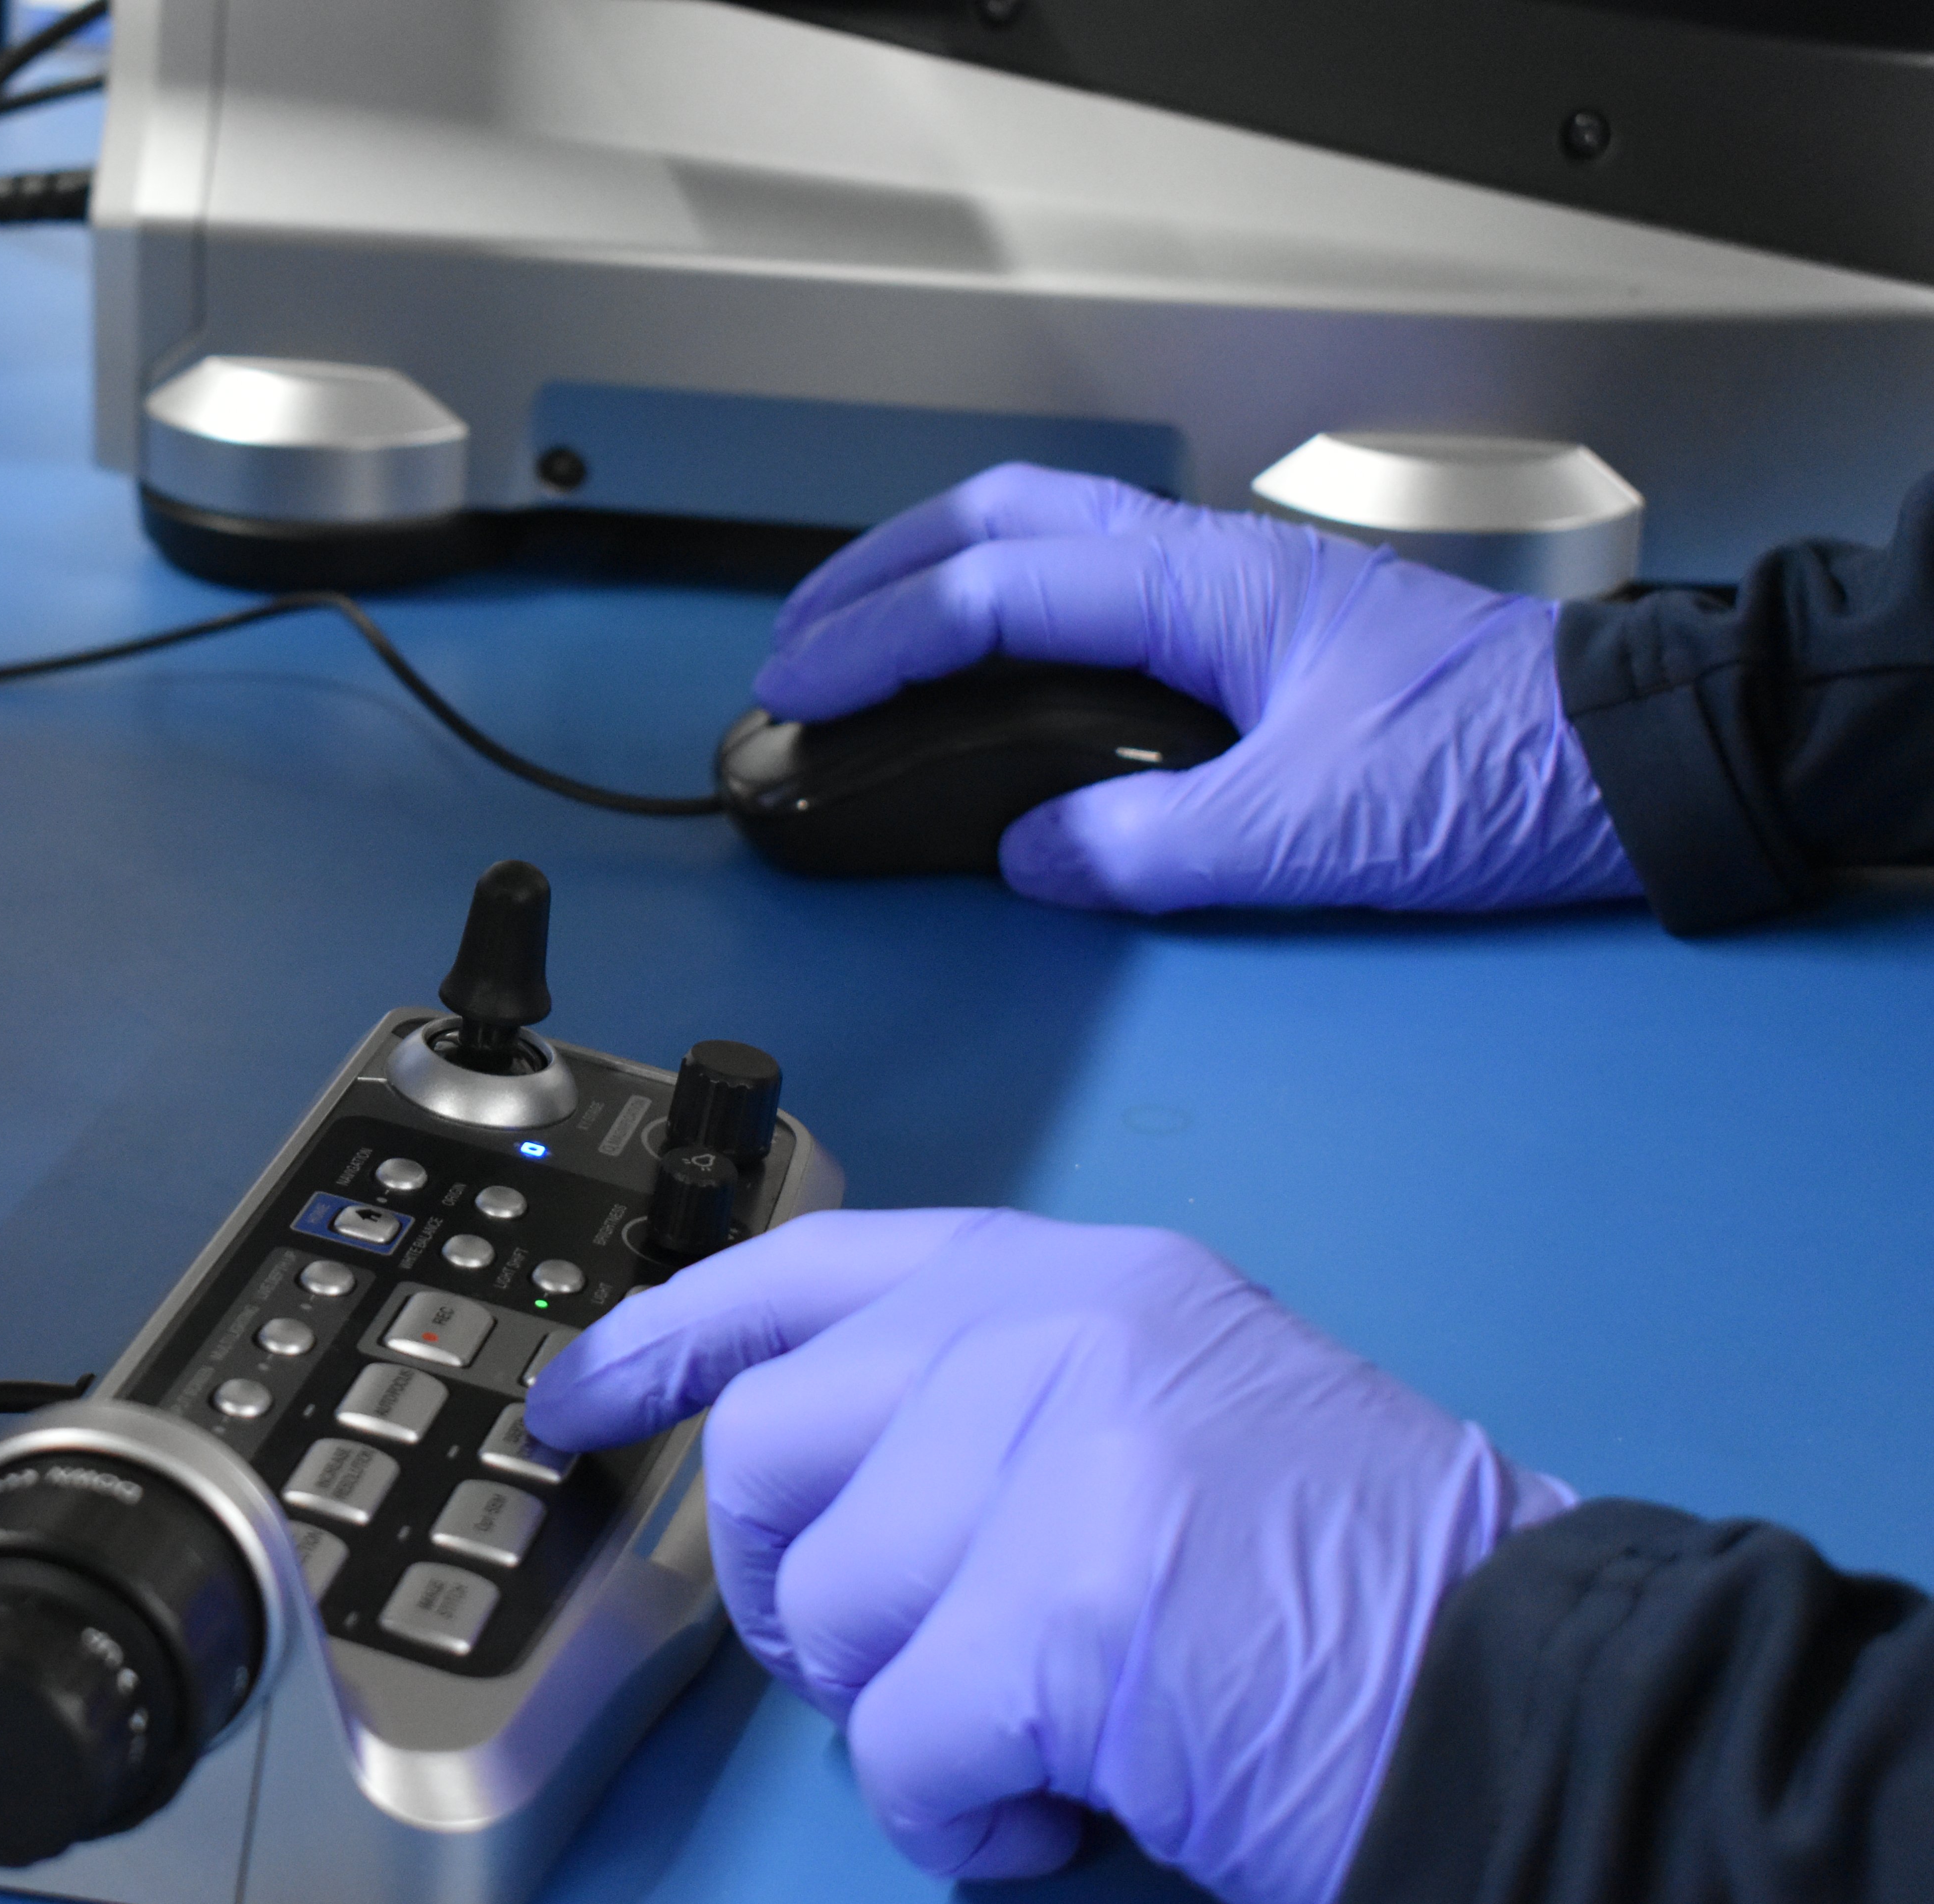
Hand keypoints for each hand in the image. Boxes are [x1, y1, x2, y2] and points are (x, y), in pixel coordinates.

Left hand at [525, 1208, 1572, 1903]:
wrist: (1544, 1698)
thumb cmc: (1347, 1586)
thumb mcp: (1164, 1412)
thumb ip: (988, 1406)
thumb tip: (819, 1490)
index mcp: (1074, 1279)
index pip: (803, 1271)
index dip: (662, 1338)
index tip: (574, 1396)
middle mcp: (1053, 1337)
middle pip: (769, 1456)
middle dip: (791, 1591)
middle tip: (894, 1659)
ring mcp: (1059, 1464)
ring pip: (825, 1618)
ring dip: (904, 1719)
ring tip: (1039, 1735)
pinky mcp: (1064, 1620)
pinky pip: (898, 1755)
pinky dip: (963, 1819)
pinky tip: (1068, 1808)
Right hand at [758, 464, 1640, 915]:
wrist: (1635, 760)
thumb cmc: (1502, 772)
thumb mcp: (1312, 830)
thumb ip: (1150, 848)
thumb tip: (1032, 857)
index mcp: (1210, 587)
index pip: (997, 588)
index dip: (878, 636)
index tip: (796, 686)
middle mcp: (1212, 563)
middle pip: (1003, 518)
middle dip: (880, 573)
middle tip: (796, 642)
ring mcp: (1235, 588)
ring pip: (1046, 539)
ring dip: (937, 578)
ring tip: (862, 642)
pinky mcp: (1257, 631)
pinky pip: (1094, 590)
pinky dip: (1007, 613)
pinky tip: (986, 672)